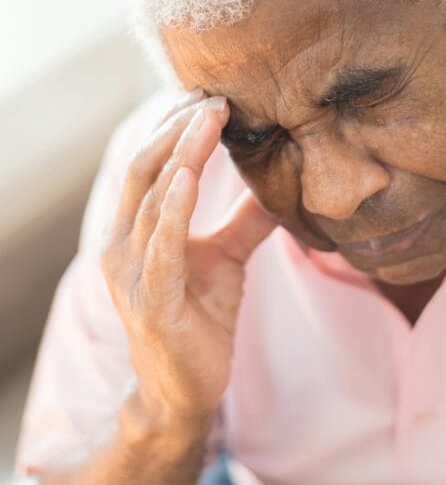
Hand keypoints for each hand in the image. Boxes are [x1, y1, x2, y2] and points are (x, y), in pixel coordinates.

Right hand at [101, 91, 276, 425]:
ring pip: (150, 198)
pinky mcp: (151, 302)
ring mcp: (131, 273)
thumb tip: (284, 178)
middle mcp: (121, 244)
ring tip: (209, 120)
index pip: (149, 163)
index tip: (212, 95)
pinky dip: (174, 208)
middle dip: (177, 128)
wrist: (185, 388)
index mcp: (134, 229)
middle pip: (143, 169)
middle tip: (215, 96)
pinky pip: (161, 247)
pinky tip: (191, 176)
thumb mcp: (227, 258)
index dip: (174, 126)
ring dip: (181, 154)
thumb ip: (247, 218)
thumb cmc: (199, 318)